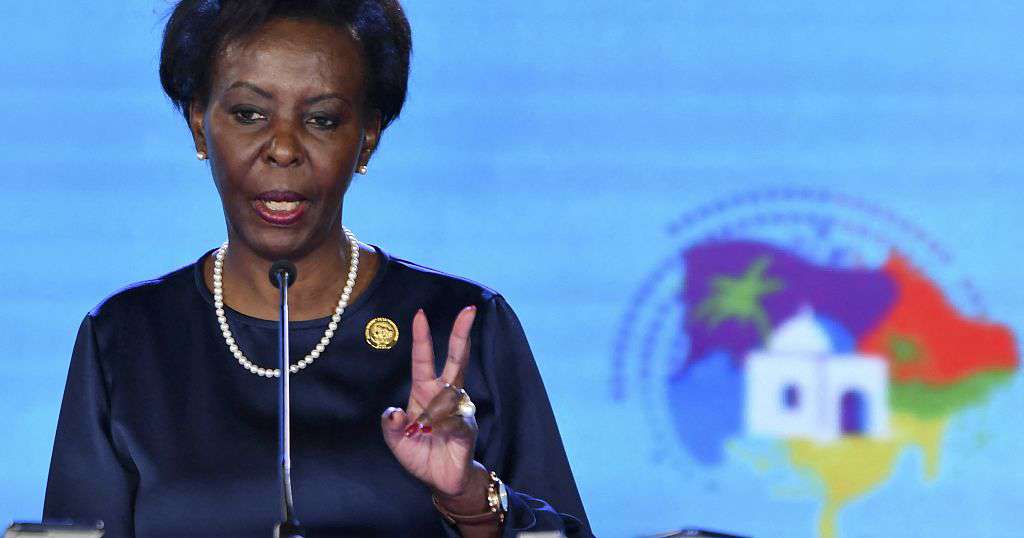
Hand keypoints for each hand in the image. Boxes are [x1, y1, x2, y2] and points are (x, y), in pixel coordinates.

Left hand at [381, 306, 483, 498]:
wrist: (442, 479)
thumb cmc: (419, 453)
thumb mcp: (395, 440)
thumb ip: (390, 426)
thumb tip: (392, 412)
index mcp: (424, 391)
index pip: (424, 359)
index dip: (422, 337)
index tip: (420, 314)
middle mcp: (445, 394)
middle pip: (457, 359)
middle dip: (462, 334)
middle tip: (469, 310)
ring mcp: (460, 408)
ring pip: (450, 395)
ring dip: (433, 413)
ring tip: (424, 432)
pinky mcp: (468, 426)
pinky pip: (455, 421)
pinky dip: (442, 429)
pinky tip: (438, 437)